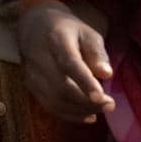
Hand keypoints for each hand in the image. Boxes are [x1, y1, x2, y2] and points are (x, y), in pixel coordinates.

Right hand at [18, 0, 114, 123]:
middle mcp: (39, 57)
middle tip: (110, 104)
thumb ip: (97, 53)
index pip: (69, 63)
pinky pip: (49, 106)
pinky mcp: (30, 85)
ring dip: (80, 110)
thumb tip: (106, 74)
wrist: (35, 26)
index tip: (102, 97)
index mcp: (56, 39)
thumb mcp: (87, 33)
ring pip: (54, 101)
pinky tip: (88, 115)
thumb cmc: (67, 30)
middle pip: (61, 87)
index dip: (85, 82)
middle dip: (87, 102)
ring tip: (101, 109)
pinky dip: (70, 115)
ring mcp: (32, 73)